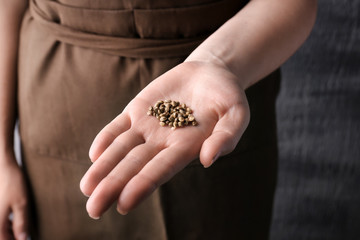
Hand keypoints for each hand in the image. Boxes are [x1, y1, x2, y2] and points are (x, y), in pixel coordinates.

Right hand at [0, 153, 27, 239]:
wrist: (3, 166)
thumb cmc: (12, 182)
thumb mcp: (21, 203)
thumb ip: (21, 223)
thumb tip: (23, 239)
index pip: (4, 239)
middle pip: (1, 235)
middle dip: (11, 237)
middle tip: (23, 236)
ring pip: (0, 228)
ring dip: (8, 232)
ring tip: (20, 232)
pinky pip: (0, 220)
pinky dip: (6, 224)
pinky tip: (14, 222)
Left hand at [80, 61, 249, 218]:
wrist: (209, 73)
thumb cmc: (227, 96)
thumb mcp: (237, 112)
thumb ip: (227, 136)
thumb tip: (209, 160)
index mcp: (186, 147)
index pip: (160, 170)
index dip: (142, 185)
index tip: (124, 203)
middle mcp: (163, 141)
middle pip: (134, 165)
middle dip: (114, 186)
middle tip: (94, 210)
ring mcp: (148, 126)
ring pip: (121, 149)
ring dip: (103, 168)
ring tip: (86, 189)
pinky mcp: (138, 110)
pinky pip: (117, 126)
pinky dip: (106, 138)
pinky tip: (94, 155)